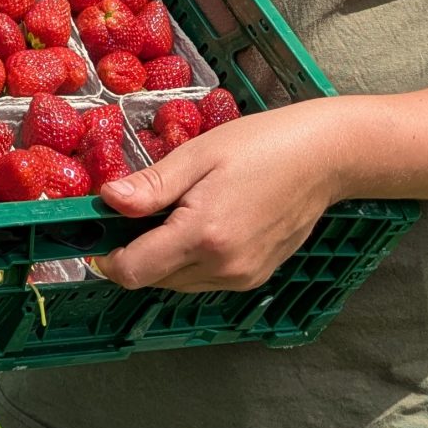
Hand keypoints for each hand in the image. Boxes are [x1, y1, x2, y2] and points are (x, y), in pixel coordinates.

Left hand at [90, 100, 349, 293]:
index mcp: (202, 235)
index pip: (133, 272)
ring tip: (181, 211)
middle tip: (147, 208)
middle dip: (137, 250)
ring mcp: (242, 277)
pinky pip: (205, 279)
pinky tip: (207, 222)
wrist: (324, 158)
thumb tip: (106, 201)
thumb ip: (151, 185)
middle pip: (153, 279)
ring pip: (178, 282)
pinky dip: (192, 259)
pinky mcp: (255, 278)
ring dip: (165, 257)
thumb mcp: (199, 154)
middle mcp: (223, 267)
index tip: (103, 230)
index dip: (108, 256)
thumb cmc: (262, 144)